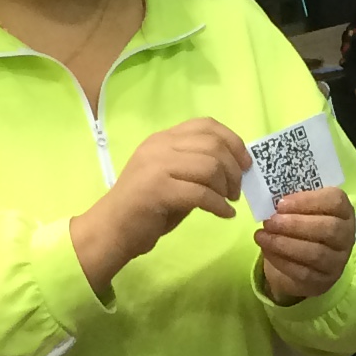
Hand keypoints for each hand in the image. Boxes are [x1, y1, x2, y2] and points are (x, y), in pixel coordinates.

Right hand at [70, 117, 249, 292]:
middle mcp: (159, 146)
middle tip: (236, 190)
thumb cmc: (144, 209)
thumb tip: (234, 167)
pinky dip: (219, 206)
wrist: (110, 231)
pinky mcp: (157, 190)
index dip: (233, 141)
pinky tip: (224, 214)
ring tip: (228, 202)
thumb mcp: (171, 178)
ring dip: (227, 187)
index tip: (245, 163)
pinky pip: (201, 194)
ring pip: (209, 167)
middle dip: (234, 168)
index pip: (205, 125)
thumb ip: (196, 167)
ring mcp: (156, 166)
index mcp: (162, 139)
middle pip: (213, 145)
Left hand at [257, 184, 353, 305]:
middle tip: (270, 221)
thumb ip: (293, 203)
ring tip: (262, 235)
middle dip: (295, 224)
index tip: (281, 203)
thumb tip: (271, 200)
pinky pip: (303, 272)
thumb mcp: (302, 210)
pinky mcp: (323, 280)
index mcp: (344, 211)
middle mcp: (346, 236)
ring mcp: (337, 261)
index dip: (308, 201)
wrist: (303, 261)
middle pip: (328, 229)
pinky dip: (281, 260)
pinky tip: (266, 250)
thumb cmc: (303, 226)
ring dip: (284, 243)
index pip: (335, 201)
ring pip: (316, 253)